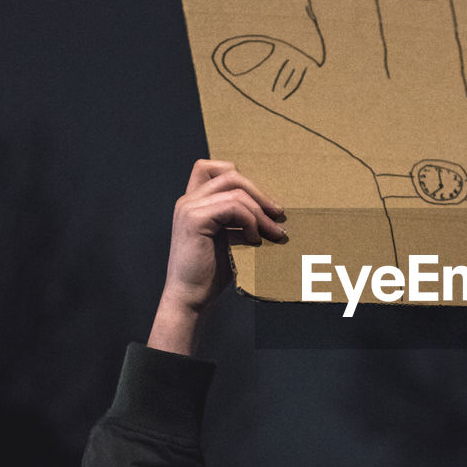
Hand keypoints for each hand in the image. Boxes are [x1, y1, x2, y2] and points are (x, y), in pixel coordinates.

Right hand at [148, 160, 285, 354]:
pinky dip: (250, 221)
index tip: (262, 203)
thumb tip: (273, 210)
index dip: (241, 178)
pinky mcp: (194, 219)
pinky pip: (233, 206)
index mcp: (194, 202)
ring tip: (273, 233)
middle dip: (259, 193)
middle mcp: (188, 200)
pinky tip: (254, 240)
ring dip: (260, 210)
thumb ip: (240, 220)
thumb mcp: (229, 240)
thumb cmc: (212, 274)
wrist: (191, 298)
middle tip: (278, 215)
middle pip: (230, 173)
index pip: (212, 168)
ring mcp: (188, 207)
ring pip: (235, 189)